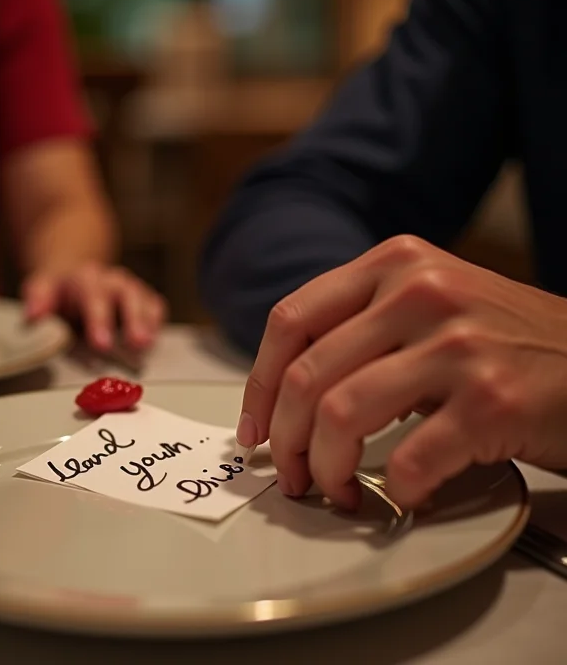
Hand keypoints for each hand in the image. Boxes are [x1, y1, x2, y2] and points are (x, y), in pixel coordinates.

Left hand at [22, 263, 166, 351]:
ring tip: (147, 346)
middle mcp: (112, 280)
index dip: (100, 320)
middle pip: (127, 296)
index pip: (94, 296)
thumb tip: (34, 314)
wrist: (75, 274)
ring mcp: (131, 289)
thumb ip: (38, 299)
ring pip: (144, 301)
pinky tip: (153, 343)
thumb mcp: (40, 288)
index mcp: (86, 278)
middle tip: (136, 343)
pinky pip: (155, 308)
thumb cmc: (59, 290)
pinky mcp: (144, 300)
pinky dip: (156, 324)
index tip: (102, 343)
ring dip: (148, 324)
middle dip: (133, 320)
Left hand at [236, 235, 566, 509]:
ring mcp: (457, 343)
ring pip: (341, 416)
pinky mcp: (491, 399)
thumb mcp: (428, 301)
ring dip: (327, 469)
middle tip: (292, 474)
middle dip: (286, 440)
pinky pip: (408, 459)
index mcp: (393, 264)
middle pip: (308, 375)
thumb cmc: (503, 338)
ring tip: (338, 491)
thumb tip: (286, 392)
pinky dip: (394, 489)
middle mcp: (420, 292)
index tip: (255, 427)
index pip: (292, 320)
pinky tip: (404, 493)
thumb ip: (360, 324)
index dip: (260, 383)